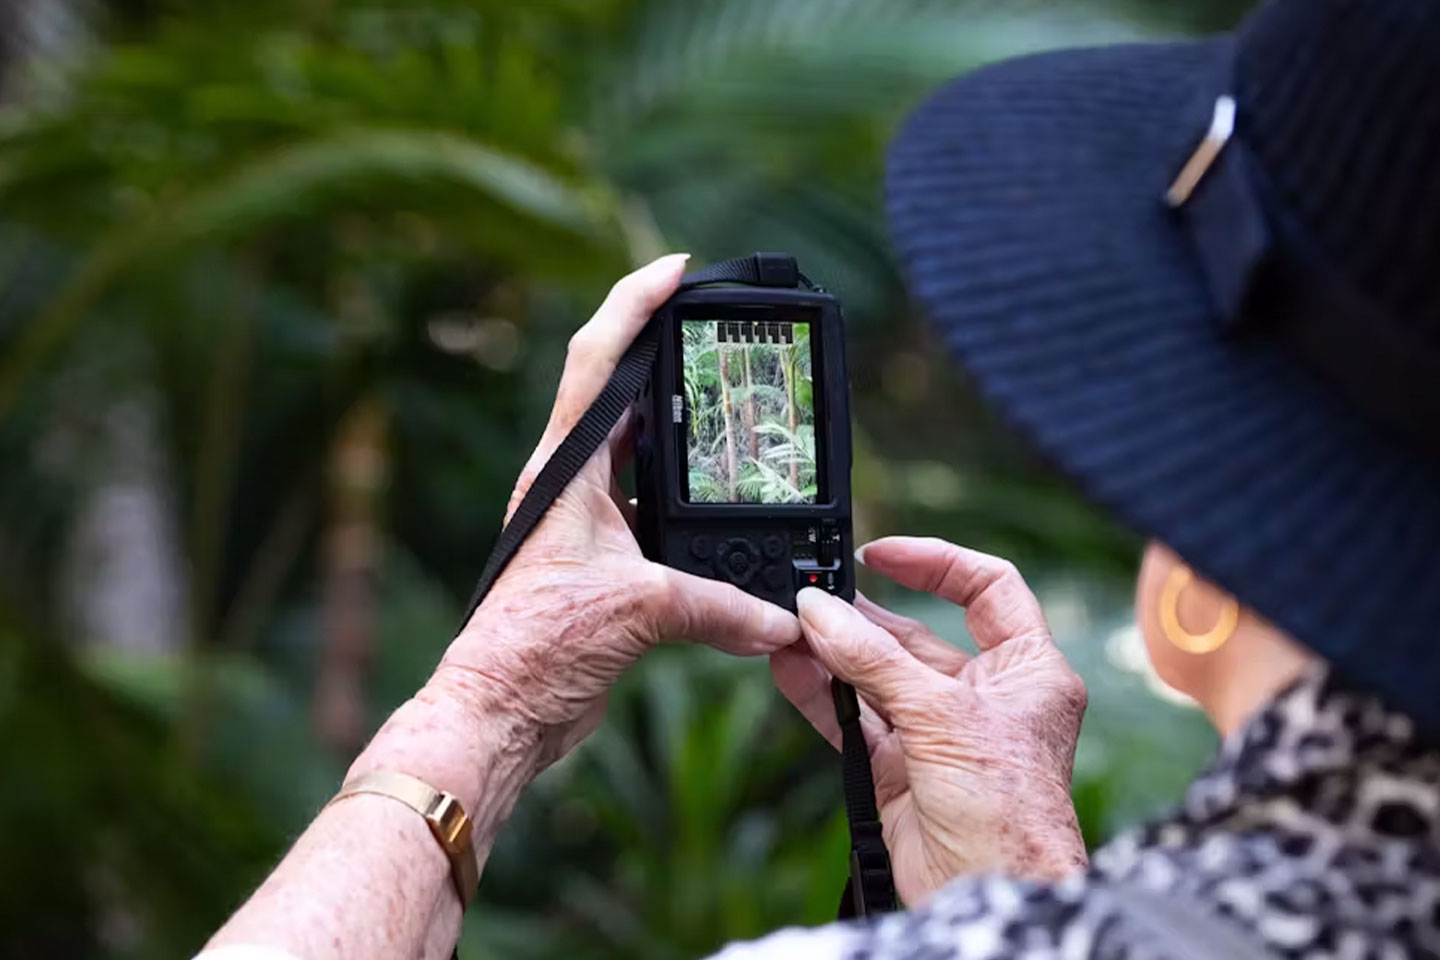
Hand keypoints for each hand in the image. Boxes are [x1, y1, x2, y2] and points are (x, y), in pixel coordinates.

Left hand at [431, 254, 799, 767]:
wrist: (503, 710)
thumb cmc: (536, 646)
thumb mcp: (643, 610)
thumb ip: (721, 607)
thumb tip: (780, 619)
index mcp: (565, 470)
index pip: (598, 359)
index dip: (636, 303)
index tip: (678, 267)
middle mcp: (570, 485)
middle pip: (620, 393)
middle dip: (663, 353)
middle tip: (712, 323)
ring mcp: (584, 522)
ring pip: (638, 452)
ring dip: (676, 428)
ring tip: (724, 398)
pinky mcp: (602, 562)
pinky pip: (652, 510)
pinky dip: (686, 500)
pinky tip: (719, 501)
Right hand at [771, 537, 1088, 904]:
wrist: (988, 894)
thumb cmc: (1008, 813)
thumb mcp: (942, 716)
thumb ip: (874, 661)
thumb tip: (821, 612)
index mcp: (1027, 670)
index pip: (988, 588)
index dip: (937, 563)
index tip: (884, 553)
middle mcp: (985, 696)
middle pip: (918, 635)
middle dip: (864, 616)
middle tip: (814, 595)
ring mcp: (940, 733)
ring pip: (878, 677)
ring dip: (834, 653)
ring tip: (790, 626)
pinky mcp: (901, 769)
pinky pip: (854, 719)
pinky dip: (822, 695)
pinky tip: (790, 668)